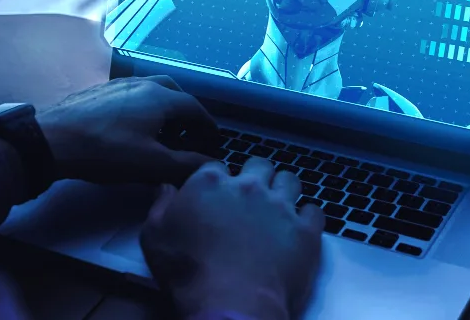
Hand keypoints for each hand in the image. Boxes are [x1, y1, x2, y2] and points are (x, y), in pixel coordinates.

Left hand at [35, 76, 215, 185]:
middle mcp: (142, 84)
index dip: (208, 126)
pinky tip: (131, 130)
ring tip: (161, 135)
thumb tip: (210, 165)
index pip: (196, 108)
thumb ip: (186, 165)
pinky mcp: (98, 92)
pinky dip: (142, 109)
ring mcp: (118, 85)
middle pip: (175, 94)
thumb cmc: (105, 151)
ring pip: (151, 93)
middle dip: (186, 115)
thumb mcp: (152, 165)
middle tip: (188, 137)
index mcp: (160, 97)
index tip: (213, 140)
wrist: (52, 139)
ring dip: (163, 111)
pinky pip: (131, 96)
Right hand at [140, 158, 323, 319]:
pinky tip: (299, 228)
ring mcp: (280, 206)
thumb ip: (160, 205)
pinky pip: (315, 210)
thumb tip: (166, 188)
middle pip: (258, 165)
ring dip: (283, 189)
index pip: (216, 166)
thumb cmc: (187, 272)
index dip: (217, 181)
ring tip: (277, 207)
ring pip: (290, 180)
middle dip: (255, 177)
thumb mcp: (154, 236)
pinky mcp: (305, 230)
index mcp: (210, 183)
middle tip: (250, 198)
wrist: (230, 303)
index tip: (216, 195)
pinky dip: (307, 217)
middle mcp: (248, 186)